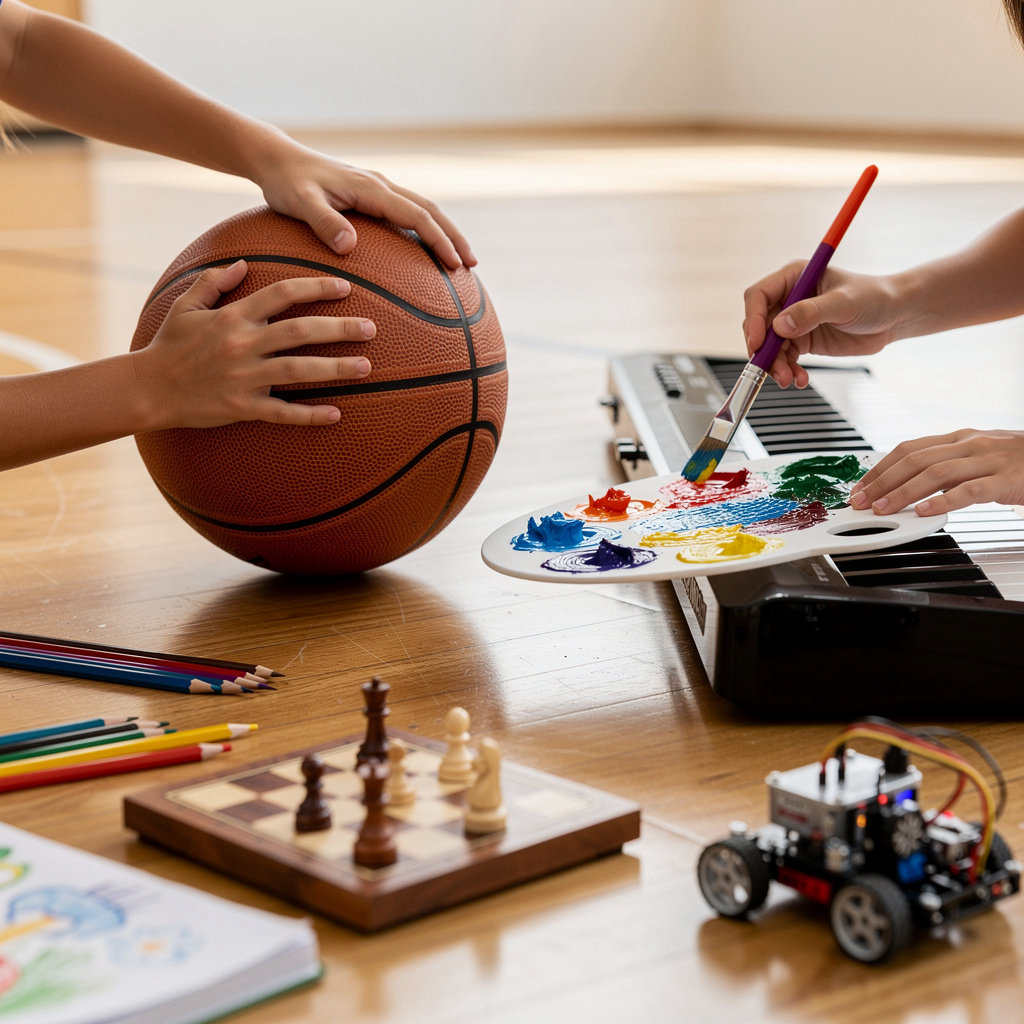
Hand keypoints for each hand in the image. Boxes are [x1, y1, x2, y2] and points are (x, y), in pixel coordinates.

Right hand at [133, 260, 373, 428]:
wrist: (148, 388)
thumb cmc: (169, 346)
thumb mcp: (186, 306)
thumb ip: (213, 281)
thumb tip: (242, 264)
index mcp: (233, 317)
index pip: (282, 294)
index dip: (315, 287)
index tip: (345, 286)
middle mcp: (242, 344)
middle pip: (300, 331)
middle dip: (339, 328)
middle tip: (372, 328)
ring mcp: (244, 378)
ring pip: (298, 371)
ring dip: (335, 369)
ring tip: (365, 366)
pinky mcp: (241, 407)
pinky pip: (282, 413)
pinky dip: (309, 415)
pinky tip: (336, 414)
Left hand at [255, 143, 474, 270]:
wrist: (277, 159)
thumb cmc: (286, 183)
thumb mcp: (299, 203)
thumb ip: (324, 222)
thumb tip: (348, 247)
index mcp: (371, 189)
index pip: (417, 216)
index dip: (439, 240)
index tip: (455, 265)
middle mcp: (381, 186)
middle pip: (430, 211)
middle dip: (454, 237)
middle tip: (472, 265)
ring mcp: (378, 189)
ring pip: (422, 209)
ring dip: (444, 233)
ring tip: (459, 260)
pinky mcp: (371, 196)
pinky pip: (407, 213)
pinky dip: (425, 230)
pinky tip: (425, 251)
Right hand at [743, 263, 902, 387]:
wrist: (894, 316)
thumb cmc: (874, 297)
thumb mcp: (844, 302)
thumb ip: (811, 312)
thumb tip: (780, 326)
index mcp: (794, 278)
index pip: (758, 296)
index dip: (752, 319)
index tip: (757, 342)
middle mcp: (789, 299)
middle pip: (759, 325)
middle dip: (763, 349)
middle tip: (772, 368)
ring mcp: (793, 321)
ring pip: (769, 347)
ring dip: (775, 365)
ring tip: (789, 379)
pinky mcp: (802, 341)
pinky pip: (784, 359)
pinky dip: (788, 371)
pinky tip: (800, 379)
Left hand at [849, 428, 1023, 515]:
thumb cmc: (1019, 462)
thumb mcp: (978, 458)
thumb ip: (947, 467)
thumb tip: (909, 485)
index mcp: (960, 438)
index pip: (908, 449)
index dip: (879, 468)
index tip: (859, 487)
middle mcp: (970, 444)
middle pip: (915, 459)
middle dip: (882, 481)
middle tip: (861, 501)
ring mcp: (989, 459)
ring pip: (936, 472)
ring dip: (903, 492)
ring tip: (883, 509)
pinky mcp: (1007, 478)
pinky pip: (971, 489)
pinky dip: (945, 501)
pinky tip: (926, 512)